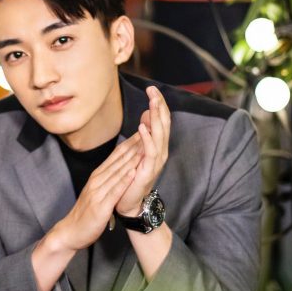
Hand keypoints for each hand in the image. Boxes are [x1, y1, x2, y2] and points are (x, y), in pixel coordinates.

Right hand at [49, 134, 142, 251]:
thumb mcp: (97, 192)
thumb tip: (120, 169)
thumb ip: (106, 180)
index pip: (116, 156)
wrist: (70, 231)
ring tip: (145, 147)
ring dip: (132, 159)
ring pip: (117, 172)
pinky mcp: (100, 206)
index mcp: (97, 176)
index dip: (130, 143)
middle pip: (118, 160)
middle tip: (148, 132)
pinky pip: (114, 191)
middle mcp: (97, 180)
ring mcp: (98, 192)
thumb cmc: (86, 213)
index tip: (143, 131)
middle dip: (134, 146)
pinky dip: (124, 181)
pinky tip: (133, 173)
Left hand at [116, 86, 170, 215]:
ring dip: (155, 118)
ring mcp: (155, 161)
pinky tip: (142, 127)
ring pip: (159, 135)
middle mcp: (160, 151)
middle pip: (163, 124)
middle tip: (153, 90)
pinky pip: (150, 152)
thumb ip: (143, 135)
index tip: (151, 88)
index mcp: (157, 146)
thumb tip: (146, 115)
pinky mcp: (148, 170)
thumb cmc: (132, 177)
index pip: (160, 120)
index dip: (158, 104)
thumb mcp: (138, 151)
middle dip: (158, 106)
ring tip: (151, 103)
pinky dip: (147, 138)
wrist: (128, 203)